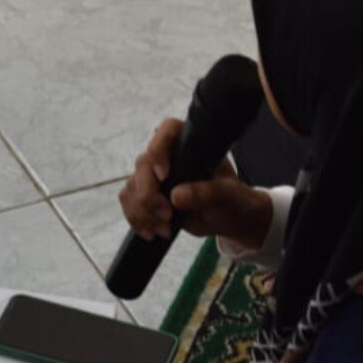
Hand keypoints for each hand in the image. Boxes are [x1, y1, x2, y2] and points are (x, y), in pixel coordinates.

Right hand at [119, 118, 272, 251]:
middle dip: (149, 194)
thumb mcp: (227, 196)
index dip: (159, 151)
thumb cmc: (233, 200)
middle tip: (167, 215)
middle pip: (143, 164)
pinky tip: (152, 232)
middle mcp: (169, 154)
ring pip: (132, 186)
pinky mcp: (147, 193)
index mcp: (191, 143)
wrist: (227, 218)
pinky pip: (129, 202)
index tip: (164, 176)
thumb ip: (206, 193)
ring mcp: (155, 174)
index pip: (167, 130)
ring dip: (143, 212)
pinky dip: (137, 219)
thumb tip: (176, 196)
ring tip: (165, 229)